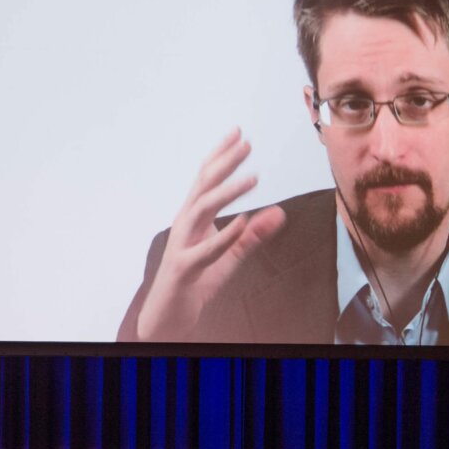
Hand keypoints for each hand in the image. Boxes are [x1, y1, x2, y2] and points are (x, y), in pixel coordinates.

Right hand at [133, 130, 287, 340]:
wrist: (168, 315)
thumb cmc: (195, 281)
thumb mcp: (229, 256)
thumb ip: (253, 235)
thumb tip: (279, 213)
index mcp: (193, 218)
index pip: (205, 179)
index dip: (220, 155)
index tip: (238, 133)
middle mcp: (185, 225)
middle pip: (203, 186)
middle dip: (223, 163)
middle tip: (246, 143)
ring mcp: (182, 245)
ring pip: (202, 210)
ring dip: (227, 192)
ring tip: (252, 179)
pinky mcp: (185, 268)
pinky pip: (206, 251)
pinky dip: (224, 236)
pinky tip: (242, 222)